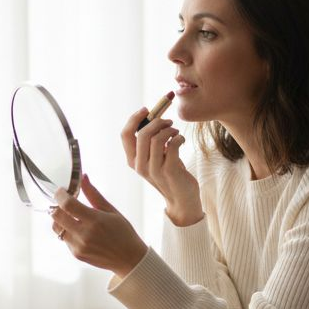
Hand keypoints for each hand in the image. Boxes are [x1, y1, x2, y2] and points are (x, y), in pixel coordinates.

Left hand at [50, 174, 148, 277]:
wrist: (129, 259)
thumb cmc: (123, 233)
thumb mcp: (111, 211)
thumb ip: (94, 195)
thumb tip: (84, 177)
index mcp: (95, 220)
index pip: (68, 204)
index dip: (60, 195)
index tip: (60, 191)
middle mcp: (85, 234)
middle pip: (56, 216)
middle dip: (57, 206)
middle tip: (63, 203)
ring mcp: (79, 246)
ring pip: (56, 228)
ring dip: (60, 220)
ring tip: (71, 217)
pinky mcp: (77, 254)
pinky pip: (63, 239)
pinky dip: (67, 232)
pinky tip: (80, 231)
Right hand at [120, 109, 202, 225]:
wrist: (182, 199)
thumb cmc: (170, 173)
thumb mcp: (156, 157)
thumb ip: (151, 141)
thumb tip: (154, 115)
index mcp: (133, 160)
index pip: (125, 134)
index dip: (134, 118)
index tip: (147, 109)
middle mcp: (140, 166)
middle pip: (142, 133)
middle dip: (157, 121)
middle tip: (168, 121)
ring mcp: (154, 169)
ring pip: (157, 138)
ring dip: (169, 129)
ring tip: (176, 132)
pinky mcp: (169, 171)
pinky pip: (173, 145)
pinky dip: (179, 138)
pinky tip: (182, 140)